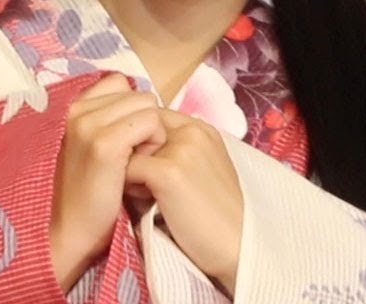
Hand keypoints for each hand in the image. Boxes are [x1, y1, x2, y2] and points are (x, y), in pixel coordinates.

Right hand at [50, 73, 166, 291]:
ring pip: (147, 105)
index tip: (129, 141)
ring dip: (152, 134)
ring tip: (139, 163)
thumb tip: (143, 103)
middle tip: (136, 158)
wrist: (71, 232)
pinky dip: (154, 145)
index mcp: (72, 107)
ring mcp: (88, 124)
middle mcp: (76, 109)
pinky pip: (150, 123)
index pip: (120, 84)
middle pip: (138, 95)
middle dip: (145, 123)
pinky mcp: (104, 144)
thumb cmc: (88, 192)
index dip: (133, 111)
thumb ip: (107, 120)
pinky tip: (142, 170)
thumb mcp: (91, 146)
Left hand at [125, 109, 243, 296]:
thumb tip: (134, 152)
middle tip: (139, 184)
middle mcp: (193, 130)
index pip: (153, 118)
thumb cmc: (216, 218)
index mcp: (203, 129)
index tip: (143, 169)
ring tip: (144, 196)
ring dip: (129, 169)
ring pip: (130, 147)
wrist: (238, 247)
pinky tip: (143, 206)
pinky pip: (128, 168)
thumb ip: (174, 155)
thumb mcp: (201, 173)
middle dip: (133, 152)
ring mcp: (182, 148)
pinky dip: (127, 186)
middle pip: (138, 128)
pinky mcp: (169, 171)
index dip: (141, 142)